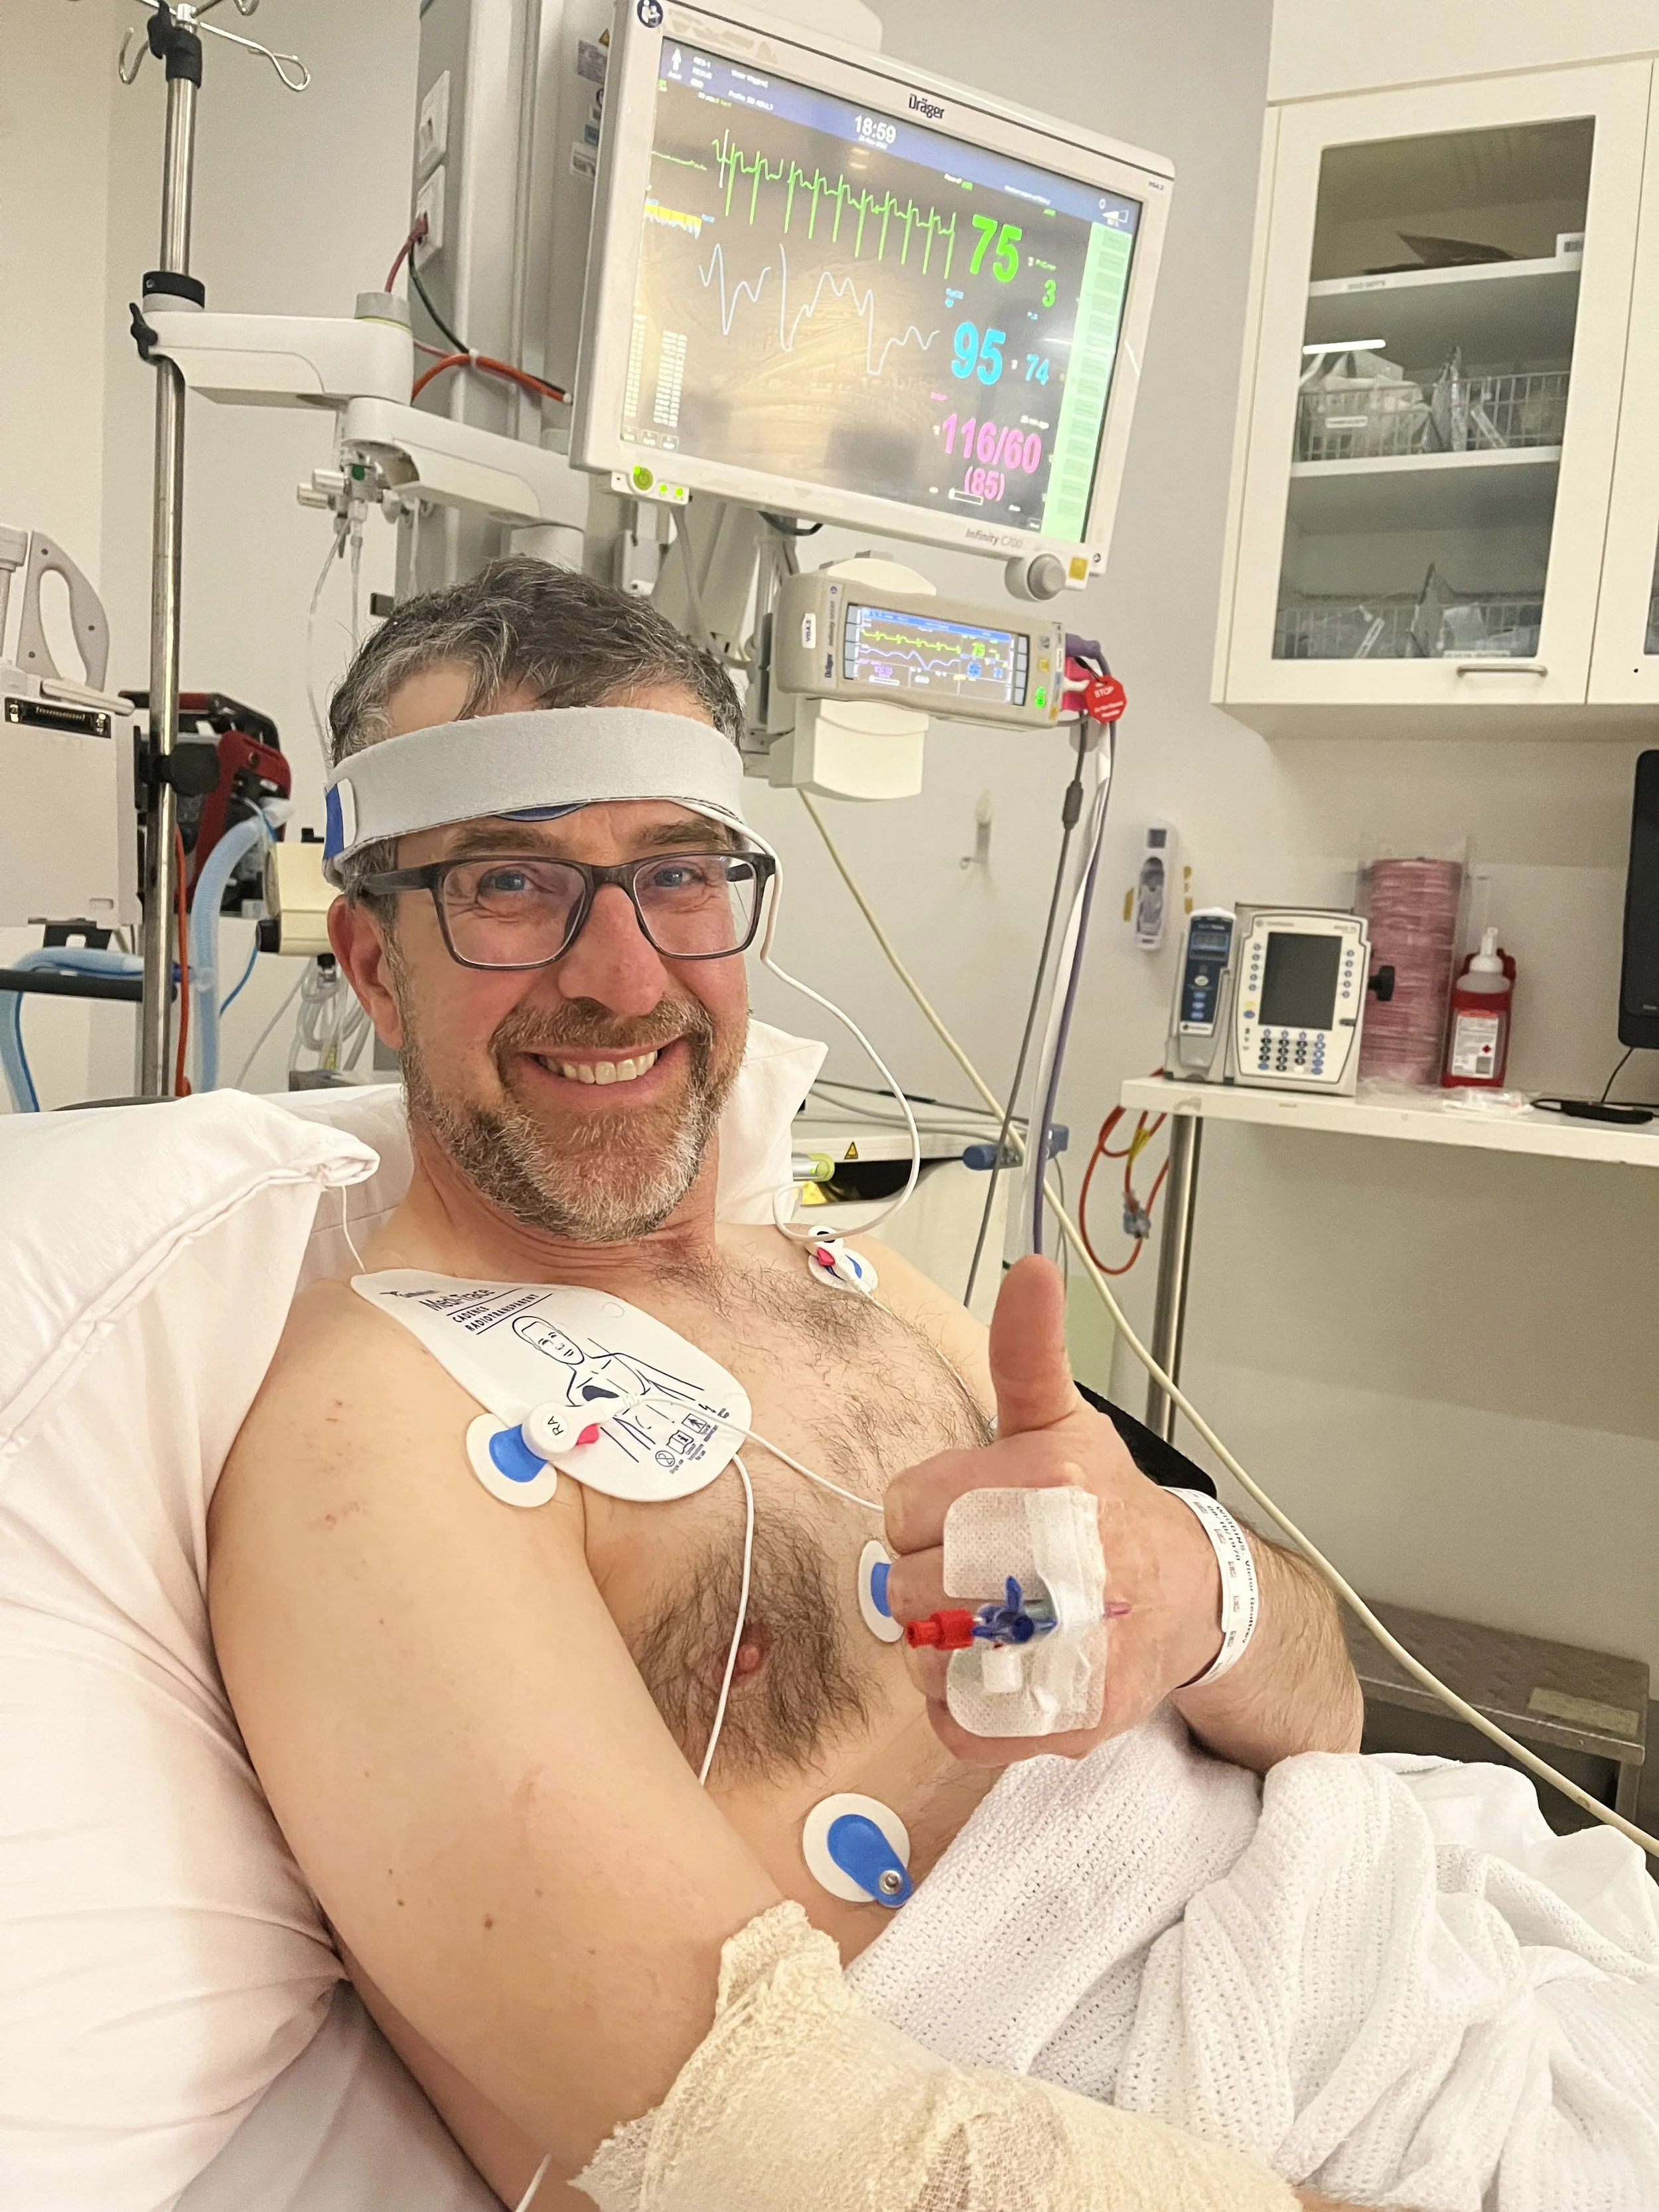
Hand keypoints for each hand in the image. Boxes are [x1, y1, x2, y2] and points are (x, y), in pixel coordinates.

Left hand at [883, 1255, 1223, 1763]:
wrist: (1192, 1601)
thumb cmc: (1107, 1507)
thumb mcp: (1062, 1421)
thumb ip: (1029, 1351)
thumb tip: (1031, 1267)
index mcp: (1048, 1480)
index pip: (906, 1506)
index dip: (923, 1515)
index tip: (964, 1517)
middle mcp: (1065, 1563)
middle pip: (911, 1587)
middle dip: (930, 1581)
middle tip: (977, 1574)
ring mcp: (1071, 1651)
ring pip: (929, 1659)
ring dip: (939, 1648)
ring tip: (986, 1624)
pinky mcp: (1072, 1720)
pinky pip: (962, 1725)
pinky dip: (959, 1708)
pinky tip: (994, 1674)